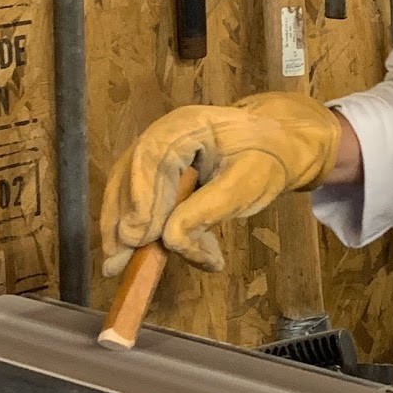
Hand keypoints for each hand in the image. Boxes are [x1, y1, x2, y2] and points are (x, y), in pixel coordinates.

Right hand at [100, 93, 344, 273]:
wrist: (276, 143)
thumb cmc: (266, 159)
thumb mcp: (245, 186)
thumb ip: (207, 211)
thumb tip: (171, 241)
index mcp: (187, 126)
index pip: (152, 157)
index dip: (141, 198)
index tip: (136, 237)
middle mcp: (163, 135)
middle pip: (129, 175)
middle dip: (120, 221)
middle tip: (117, 263)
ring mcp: (156, 153)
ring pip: (127, 189)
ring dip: (121, 229)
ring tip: (121, 266)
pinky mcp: (157, 174)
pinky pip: (139, 199)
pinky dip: (140, 228)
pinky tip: (148, 255)